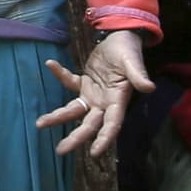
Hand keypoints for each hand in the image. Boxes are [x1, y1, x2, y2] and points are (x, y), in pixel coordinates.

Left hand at [37, 28, 153, 158]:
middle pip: (89, 124)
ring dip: (58, 117)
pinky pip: (70, 83)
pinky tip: (50, 65)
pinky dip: (61, 75)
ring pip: (75, 111)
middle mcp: (104, 103)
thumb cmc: (129, 51)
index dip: (105, 138)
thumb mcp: (133, 61)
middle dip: (76, 138)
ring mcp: (93, 95)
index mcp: (118, 100)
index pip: (112, 124)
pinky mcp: (84, 84)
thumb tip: (149, 87)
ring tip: (40, 123)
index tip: (95, 153)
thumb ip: (138, 75)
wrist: (121, 38)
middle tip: (60, 150)